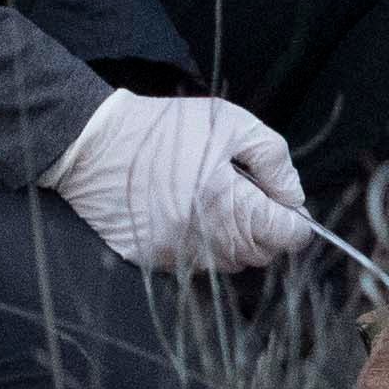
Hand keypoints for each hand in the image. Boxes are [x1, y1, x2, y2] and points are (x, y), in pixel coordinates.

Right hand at [48, 89, 308, 273]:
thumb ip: (274, 161)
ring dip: (233, 239)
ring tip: (214, 202)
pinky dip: (199, 245)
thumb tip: (294, 198)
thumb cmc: (166, 129)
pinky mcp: (148, 260)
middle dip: (265, 230)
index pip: (285, 237)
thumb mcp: (233, 125)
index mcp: (228, 204)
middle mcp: (203, 238)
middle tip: (252, 198)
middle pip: (258, 254)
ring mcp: (173, 254)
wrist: (94, 143)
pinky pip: (192, 264)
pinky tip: (186, 213)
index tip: (290, 210)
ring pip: (226, 263)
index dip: (295, 223)